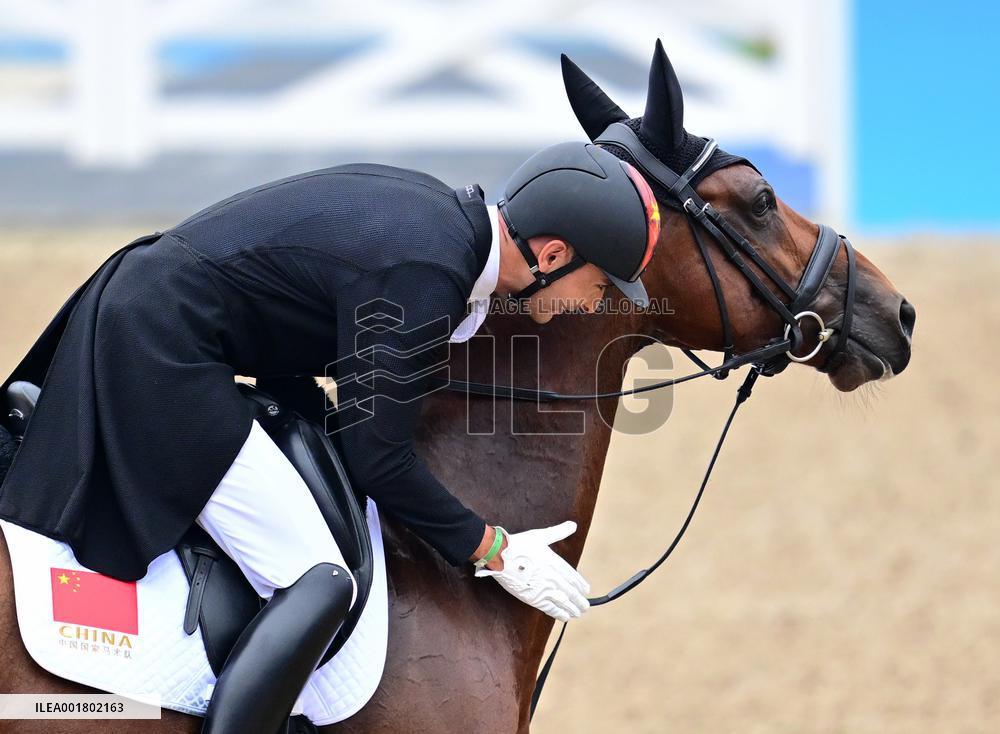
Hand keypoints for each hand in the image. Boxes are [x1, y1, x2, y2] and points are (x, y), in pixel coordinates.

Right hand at [474, 521, 589, 621]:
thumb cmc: (519, 544)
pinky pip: (550, 608)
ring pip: (563, 602)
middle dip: (579, 601)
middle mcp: (552, 577)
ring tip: (578, 613)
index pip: (573, 577)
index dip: (581, 585)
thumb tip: (573, 525)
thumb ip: (559, 532)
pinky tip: (565, 617)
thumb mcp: (541, 535)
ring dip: (572, 609)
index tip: (586, 590)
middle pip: (571, 592)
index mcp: (555, 563)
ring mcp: (543, 589)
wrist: (500, 556)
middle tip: (585, 606)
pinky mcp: (533, 598)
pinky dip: (559, 613)